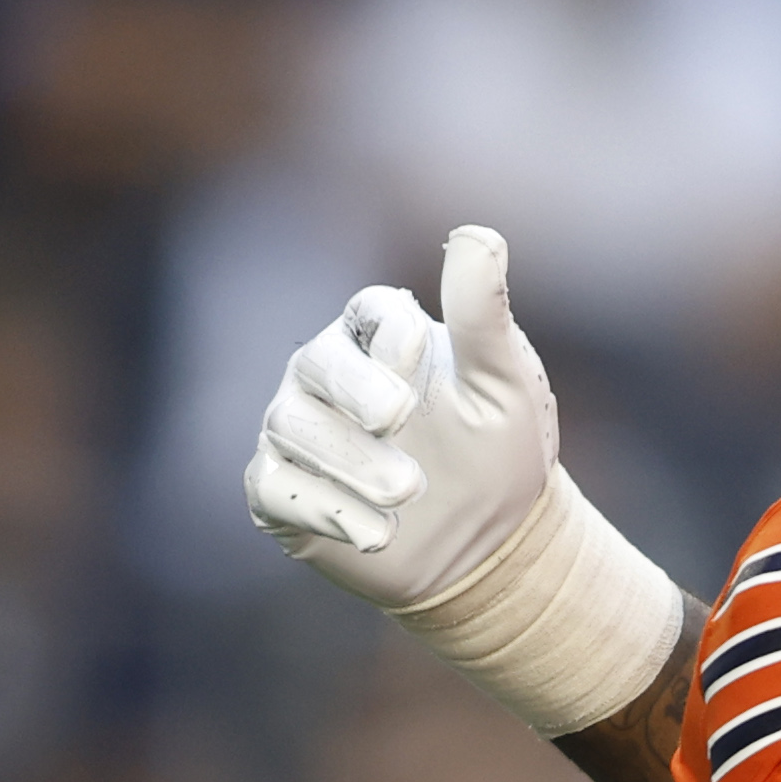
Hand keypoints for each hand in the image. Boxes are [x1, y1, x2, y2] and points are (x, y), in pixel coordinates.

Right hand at [244, 225, 561, 610]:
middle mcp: (330, 377)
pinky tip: (375, 532)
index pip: (370, 312)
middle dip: (358, 394)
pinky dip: (323, 508)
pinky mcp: (282, 492)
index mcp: (385, 340)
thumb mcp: (506, 384)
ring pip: (291, 428)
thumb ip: (483, 314)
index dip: (391, 335)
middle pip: (316, 363)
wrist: (494, 547)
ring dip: (351, 462)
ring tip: (408, 493)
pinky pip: (274, 489)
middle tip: (400, 422)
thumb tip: (478, 234)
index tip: (419, 361)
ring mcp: (299, 433)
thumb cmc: (501, 453)